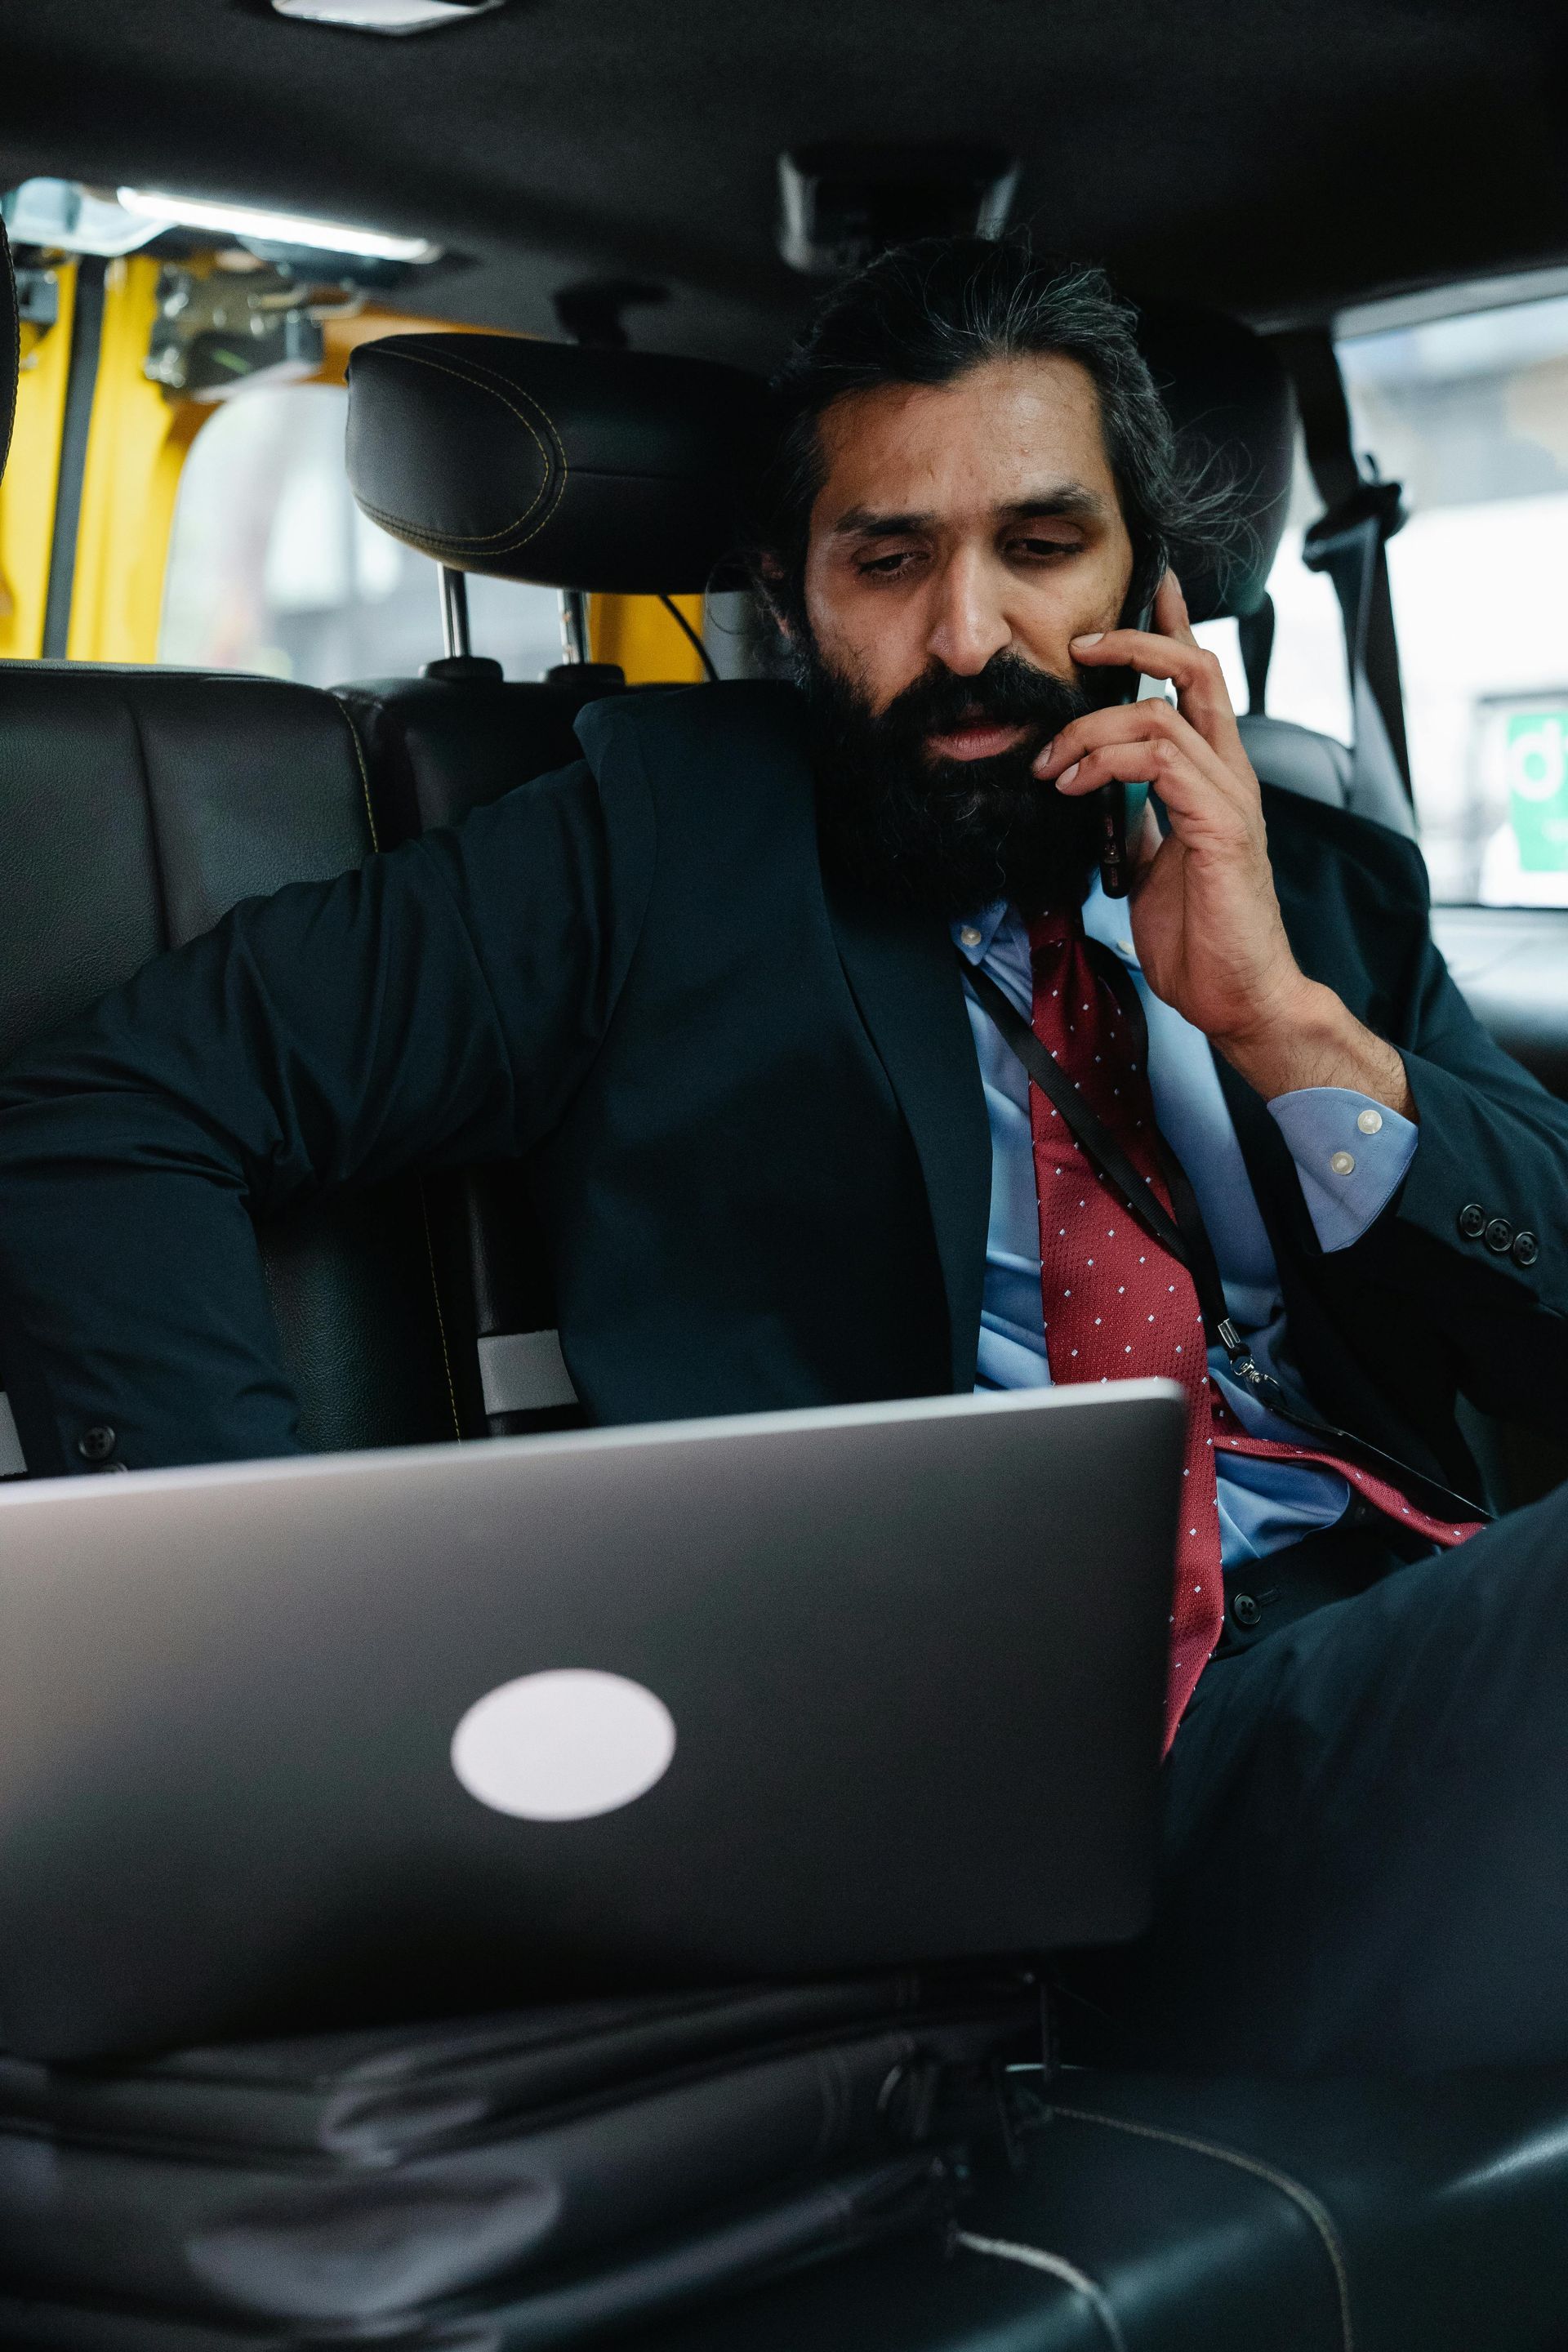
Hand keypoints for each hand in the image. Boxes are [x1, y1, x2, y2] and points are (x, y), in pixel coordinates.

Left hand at [1034, 571, 1412, 1113]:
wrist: (1237, 997)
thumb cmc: (1199, 938)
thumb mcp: (1148, 866)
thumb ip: (1135, 821)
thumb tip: (1099, 795)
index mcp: (1212, 777)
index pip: (1198, 683)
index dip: (1172, 629)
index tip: (1147, 587)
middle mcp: (1229, 774)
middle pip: (1195, 669)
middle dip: (1135, 642)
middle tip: (1079, 645)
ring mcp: (1229, 797)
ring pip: (1162, 712)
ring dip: (1090, 729)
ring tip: (1048, 764)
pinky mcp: (1220, 825)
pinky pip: (1161, 761)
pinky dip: (1105, 762)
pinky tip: (1073, 786)